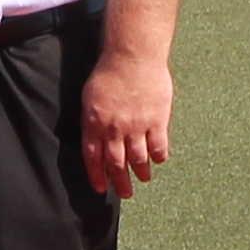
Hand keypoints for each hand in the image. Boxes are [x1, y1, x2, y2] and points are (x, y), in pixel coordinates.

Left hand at [82, 50, 176, 197]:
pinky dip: (158, 157)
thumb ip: (93, 120)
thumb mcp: (90, 97)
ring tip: (144, 178)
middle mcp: (114, 129)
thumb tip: (96, 140)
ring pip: (138, 160)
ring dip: (141, 172)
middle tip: (125, 193)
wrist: (133, 55)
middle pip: (117, 164)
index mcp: (95, 124)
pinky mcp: (157, 120)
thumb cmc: (109, 71)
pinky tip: (159, 159)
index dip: (97, 176)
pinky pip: (158, 147)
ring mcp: (136, 126)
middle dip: (121, 182)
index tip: (101, 188)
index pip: (93, 158)